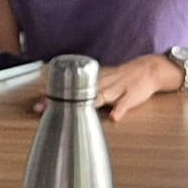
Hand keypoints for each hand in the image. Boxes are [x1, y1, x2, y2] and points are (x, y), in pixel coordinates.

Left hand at [38, 53, 175, 118]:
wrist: (149, 69)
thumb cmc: (124, 79)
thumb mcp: (105, 83)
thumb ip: (90, 93)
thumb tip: (72, 99)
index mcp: (95, 83)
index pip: (71, 89)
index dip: (55, 96)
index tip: (38, 103)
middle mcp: (103, 84)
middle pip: (78, 93)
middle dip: (61, 100)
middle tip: (42, 107)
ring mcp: (117, 89)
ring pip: (99, 95)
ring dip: (85, 103)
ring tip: (72, 110)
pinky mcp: (132, 95)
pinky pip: (125, 103)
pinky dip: (120, 109)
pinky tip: (114, 117)